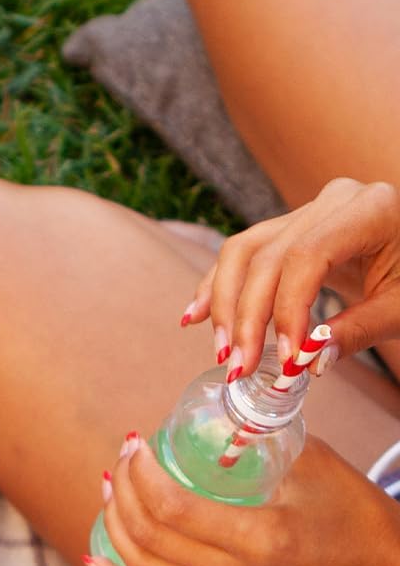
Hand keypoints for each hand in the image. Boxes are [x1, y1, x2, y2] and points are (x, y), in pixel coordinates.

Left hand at [86, 430, 399, 565]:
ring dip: (114, 526)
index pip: (171, 510)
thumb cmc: (356, 515)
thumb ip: (262, 436)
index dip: (141, 474)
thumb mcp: (315, 466)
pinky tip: (94, 558)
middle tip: (122, 458)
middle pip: (148, 537)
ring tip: (110, 488)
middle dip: (124, 492)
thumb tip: (217, 404)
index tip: (135, 443)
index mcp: (257, 541)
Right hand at [180, 176, 399, 378]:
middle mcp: (333, 200)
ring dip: (224, 304)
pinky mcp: (292, 227)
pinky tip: (195, 316)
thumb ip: (356, 331)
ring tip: (221, 349)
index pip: (306, 258)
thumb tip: (305, 362)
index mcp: (369, 209)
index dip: (287, 311)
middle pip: (265, 257)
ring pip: (243, 251)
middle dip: (247, 317)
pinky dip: (219, 286)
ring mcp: (309, 210)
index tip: (286, 359)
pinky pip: (244, 253)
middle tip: (239, 366)